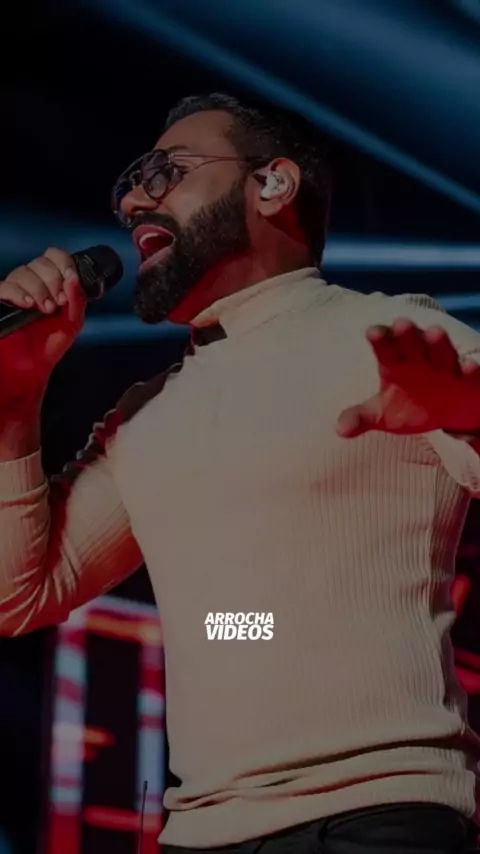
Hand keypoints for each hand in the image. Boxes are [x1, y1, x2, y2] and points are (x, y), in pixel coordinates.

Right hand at [0, 247, 85, 408]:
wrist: (33, 368)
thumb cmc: (51, 344)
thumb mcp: (73, 323)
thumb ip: (77, 300)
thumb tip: (74, 278)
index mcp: (51, 282)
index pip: (54, 256)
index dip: (62, 263)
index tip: (70, 279)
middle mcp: (32, 282)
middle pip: (39, 263)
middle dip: (53, 280)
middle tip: (58, 303)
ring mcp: (15, 291)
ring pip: (22, 272)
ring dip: (37, 288)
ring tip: (44, 309)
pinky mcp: (1, 302)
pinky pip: (3, 286)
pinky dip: (17, 292)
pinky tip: (27, 304)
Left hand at [336, 318, 479, 437]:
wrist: (449, 412)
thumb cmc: (411, 406)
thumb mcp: (384, 414)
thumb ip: (361, 417)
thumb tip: (340, 430)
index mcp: (396, 363)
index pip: (385, 349)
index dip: (380, 340)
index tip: (373, 332)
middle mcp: (421, 359)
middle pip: (412, 344)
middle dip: (407, 335)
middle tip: (400, 324)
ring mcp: (447, 367)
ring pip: (442, 352)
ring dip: (438, 343)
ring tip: (434, 333)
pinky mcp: (470, 379)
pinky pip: (470, 373)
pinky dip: (470, 370)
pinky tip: (468, 367)